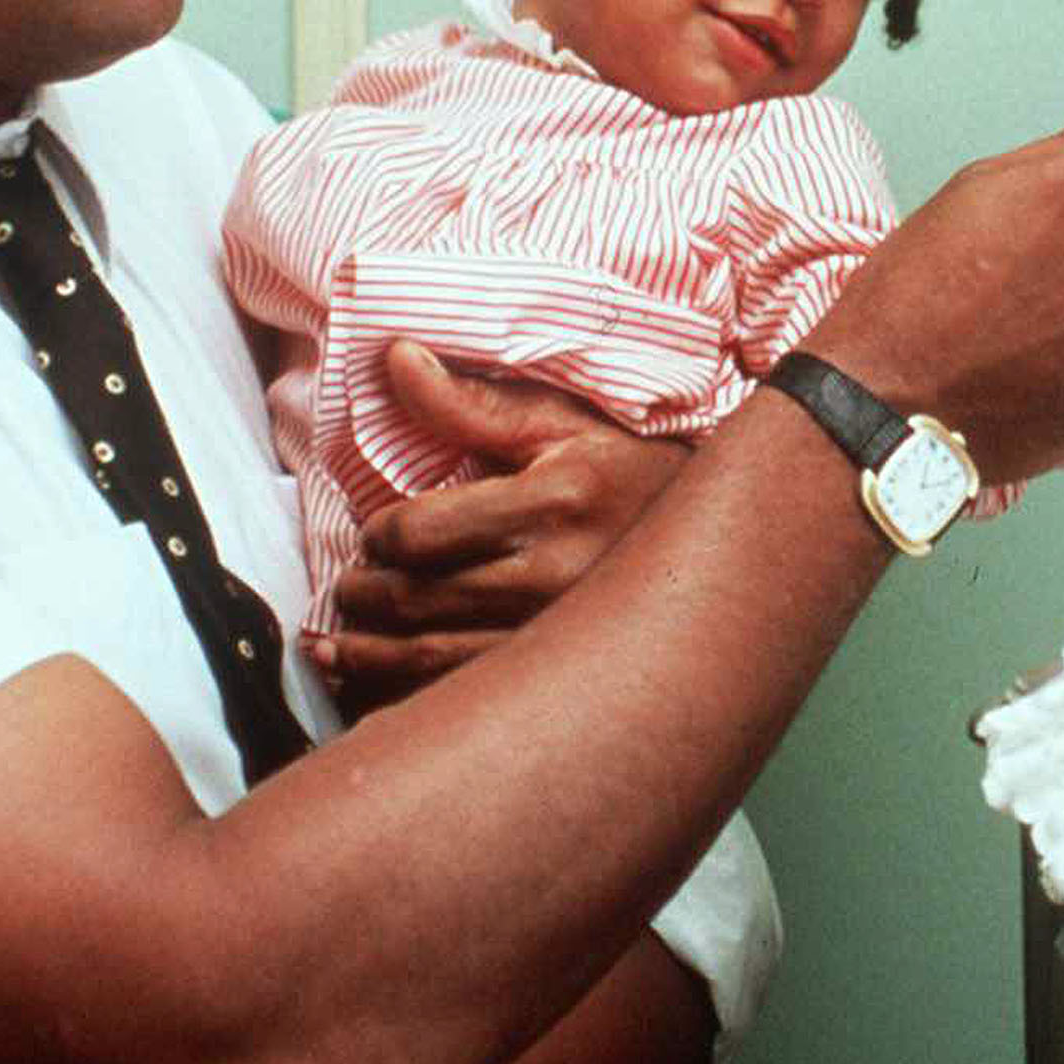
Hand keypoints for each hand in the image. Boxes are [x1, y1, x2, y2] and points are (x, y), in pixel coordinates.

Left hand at [326, 343, 687, 713]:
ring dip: (368, 659)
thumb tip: (393, 359)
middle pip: (419, 600)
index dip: (380, 536)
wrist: (728, 541)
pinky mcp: (563, 677)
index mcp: (554, 502)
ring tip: (335, 649)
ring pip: (432, 662)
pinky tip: (376, 699)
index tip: (374, 535)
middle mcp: (554, 576)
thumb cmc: (637, 470)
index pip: (422, 533)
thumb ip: (473, 402)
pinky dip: (407, 704)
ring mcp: (558, 635)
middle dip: (363, 598)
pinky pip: (467, 699)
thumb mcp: (566, 423)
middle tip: (346, 590)